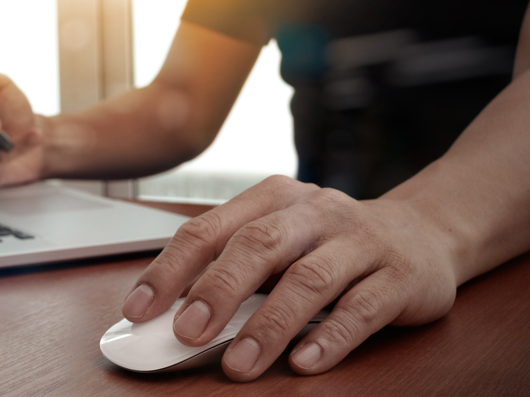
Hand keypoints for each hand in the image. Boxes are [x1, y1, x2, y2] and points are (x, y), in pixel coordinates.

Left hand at [121, 175, 458, 380]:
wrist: (425, 232)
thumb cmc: (329, 242)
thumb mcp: (280, 242)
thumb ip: (233, 270)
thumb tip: (173, 316)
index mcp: (272, 199)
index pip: (209, 230)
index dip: (169, 271)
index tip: (138, 310)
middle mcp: (314, 212)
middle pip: (257, 246)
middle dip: (217, 291)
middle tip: (186, 333)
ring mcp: (360, 240)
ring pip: (309, 280)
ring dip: (269, 325)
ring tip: (239, 364)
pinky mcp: (400, 275)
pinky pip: (362, 307)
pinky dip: (331, 337)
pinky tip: (304, 362)